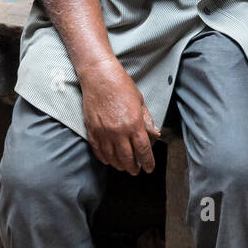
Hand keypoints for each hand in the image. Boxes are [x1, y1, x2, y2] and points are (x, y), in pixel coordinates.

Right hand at [79, 60, 160, 174]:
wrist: (99, 77)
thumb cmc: (121, 86)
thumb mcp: (140, 102)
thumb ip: (146, 120)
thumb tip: (154, 134)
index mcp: (134, 124)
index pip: (143, 150)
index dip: (148, 162)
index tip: (149, 168)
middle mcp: (119, 131)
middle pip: (127, 158)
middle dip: (133, 167)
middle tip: (136, 171)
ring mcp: (104, 132)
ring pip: (112, 157)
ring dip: (119, 165)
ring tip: (123, 167)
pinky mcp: (92, 130)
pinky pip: (98, 150)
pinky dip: (104, 158)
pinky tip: (109, 161)